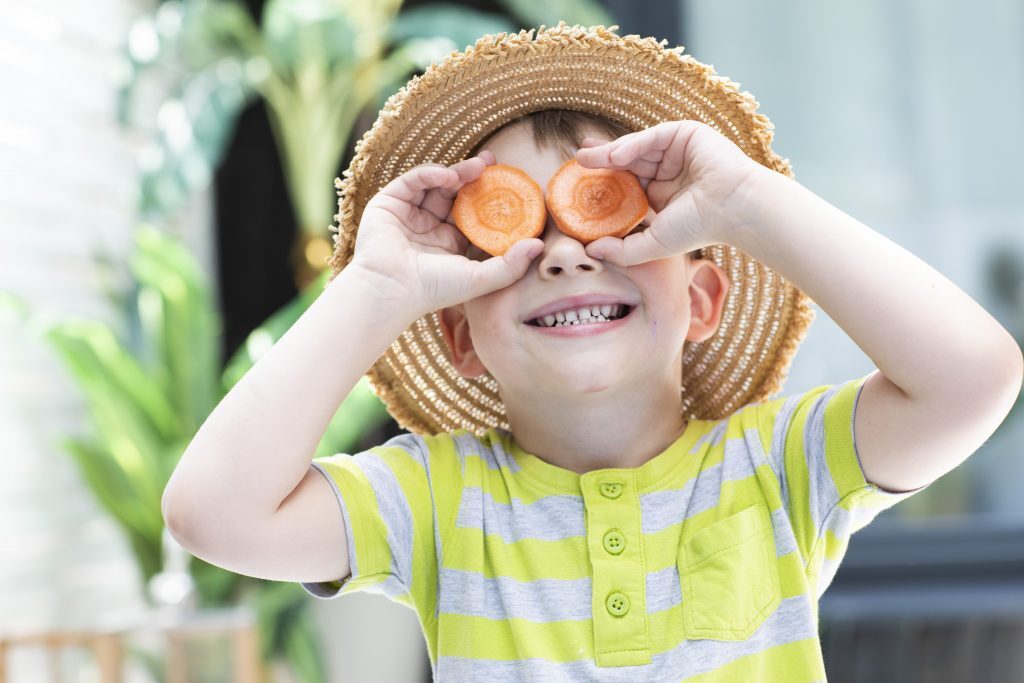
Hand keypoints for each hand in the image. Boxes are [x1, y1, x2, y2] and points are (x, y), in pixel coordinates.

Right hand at [348, 151, 544, 315]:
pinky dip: (430, 174)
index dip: (488, 197)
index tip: (508, 182)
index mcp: (448, 243)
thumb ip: (511, 266)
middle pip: (454, 193)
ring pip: (435, 184)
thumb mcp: (480, 279)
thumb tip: (540, 246)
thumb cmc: (434, 290)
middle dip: (474, 176)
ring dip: (456, 173)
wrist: (392, 290)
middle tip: (493, 161)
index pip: (471, 213)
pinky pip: (413, 181)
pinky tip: (449, 175)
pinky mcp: (389, 203)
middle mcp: (428, 227)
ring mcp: (408, 214)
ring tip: (476, 169)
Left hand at [573, 120, 764, 265]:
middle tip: (575, 161)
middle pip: (627, 162)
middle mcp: (668, 171)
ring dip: (610, 152)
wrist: (733, 209)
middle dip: (600, 160)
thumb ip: (623, 251)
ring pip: (636, 147)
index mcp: (661, 194)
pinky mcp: (686, 134)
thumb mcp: (653, 243)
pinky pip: (653, 136)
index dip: (602, 182)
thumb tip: (590, 252)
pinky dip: (633, 144)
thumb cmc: (699, 228)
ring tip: (585, 158)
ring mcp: (677, 151)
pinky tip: (614, 155)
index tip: (577, 182)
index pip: (625, 184)